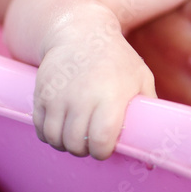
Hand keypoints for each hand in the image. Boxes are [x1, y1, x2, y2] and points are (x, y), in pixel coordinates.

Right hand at [34, 25, 155, 159]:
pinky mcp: (41, 94)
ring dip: (66, 144)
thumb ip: (146, 114)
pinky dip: (50, 135)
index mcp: (111, 96)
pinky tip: (63, 126)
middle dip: (86, 149)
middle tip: (92, 140)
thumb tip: (149, 159)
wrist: (81, 32)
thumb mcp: (140, 79)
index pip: (101, 141)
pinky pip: (40, 129)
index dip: (104, 151)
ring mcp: (59, 96)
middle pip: (77, 145)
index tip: (107, 146)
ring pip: (56, 140)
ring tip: (78, 134)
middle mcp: (82, 98)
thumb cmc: (117, 58)